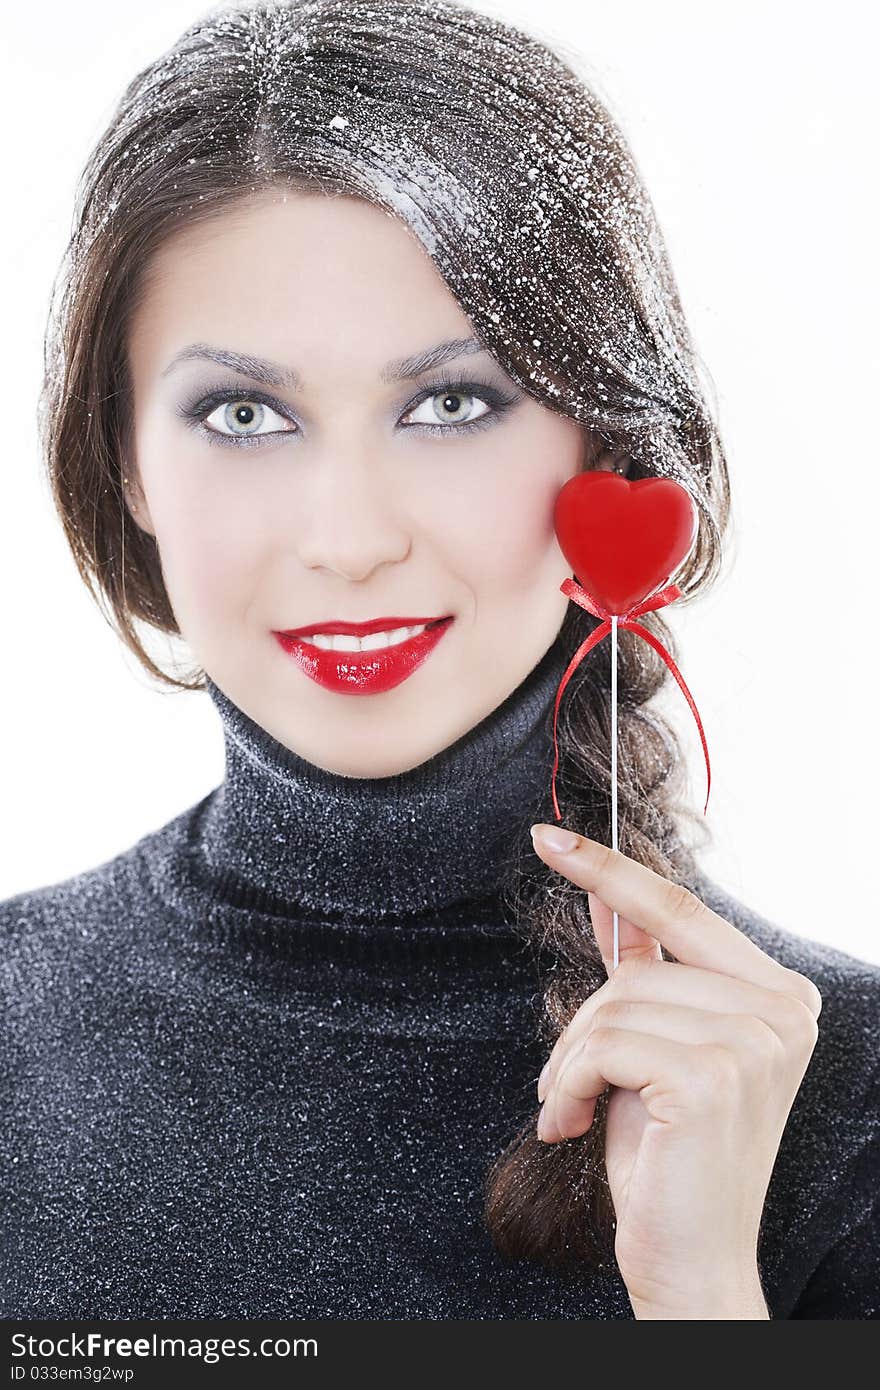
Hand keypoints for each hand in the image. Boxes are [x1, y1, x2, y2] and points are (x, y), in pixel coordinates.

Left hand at [529, 823, 821, 1319]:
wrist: (690, 1260)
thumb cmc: (670, 1157)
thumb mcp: (654, 1047)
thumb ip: (643, 969)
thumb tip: (605, 895)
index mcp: (777, 994)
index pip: (681, 910)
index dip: (610, 871)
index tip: (547, 838)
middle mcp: (781, 1009)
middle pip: (634, 967)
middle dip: (582, 1025)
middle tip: (568, 1085)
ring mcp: (754, 1040)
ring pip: (613, 1003)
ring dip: (570, 1061)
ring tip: (571, 1110)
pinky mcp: (712, 1076)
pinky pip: (602, 1044)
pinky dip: (567, 1083)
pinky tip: (570, 1126)